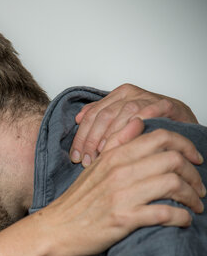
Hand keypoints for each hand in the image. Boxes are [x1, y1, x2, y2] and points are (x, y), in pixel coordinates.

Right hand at [39, 122, 204, 255]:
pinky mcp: (124, 218)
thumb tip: (137, 122)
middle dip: (194, 174)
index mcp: (114, 156)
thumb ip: (117, 144)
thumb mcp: (94, 167)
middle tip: (199, 187)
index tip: (194, 159)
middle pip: (173, 160)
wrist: (56, 230)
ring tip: (195, 205)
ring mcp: (121, 195)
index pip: (160, 138)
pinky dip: (181, 217)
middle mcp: (119, 172)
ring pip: (173, 184)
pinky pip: (165, 213)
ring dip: (192, 196)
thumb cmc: (75, 203)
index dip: (186, 146)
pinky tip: (183, 220)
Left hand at [71, 83, 198, 165]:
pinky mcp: (165, 104)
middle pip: (103, 116)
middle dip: (92, 140)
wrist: (180, 122)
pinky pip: (148, 113)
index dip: (81, 137)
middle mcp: (130, 95)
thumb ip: (100, 117)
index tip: (75, 156)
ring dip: (112, 136)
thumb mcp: (121, 120)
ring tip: (104, 154)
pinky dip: (137, 125)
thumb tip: (78, 118)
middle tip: (87, 160)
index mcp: (116, 97)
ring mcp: (147, 98)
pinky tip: (128, 140)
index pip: (91, 116)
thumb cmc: (149, 124)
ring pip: (122, 115)